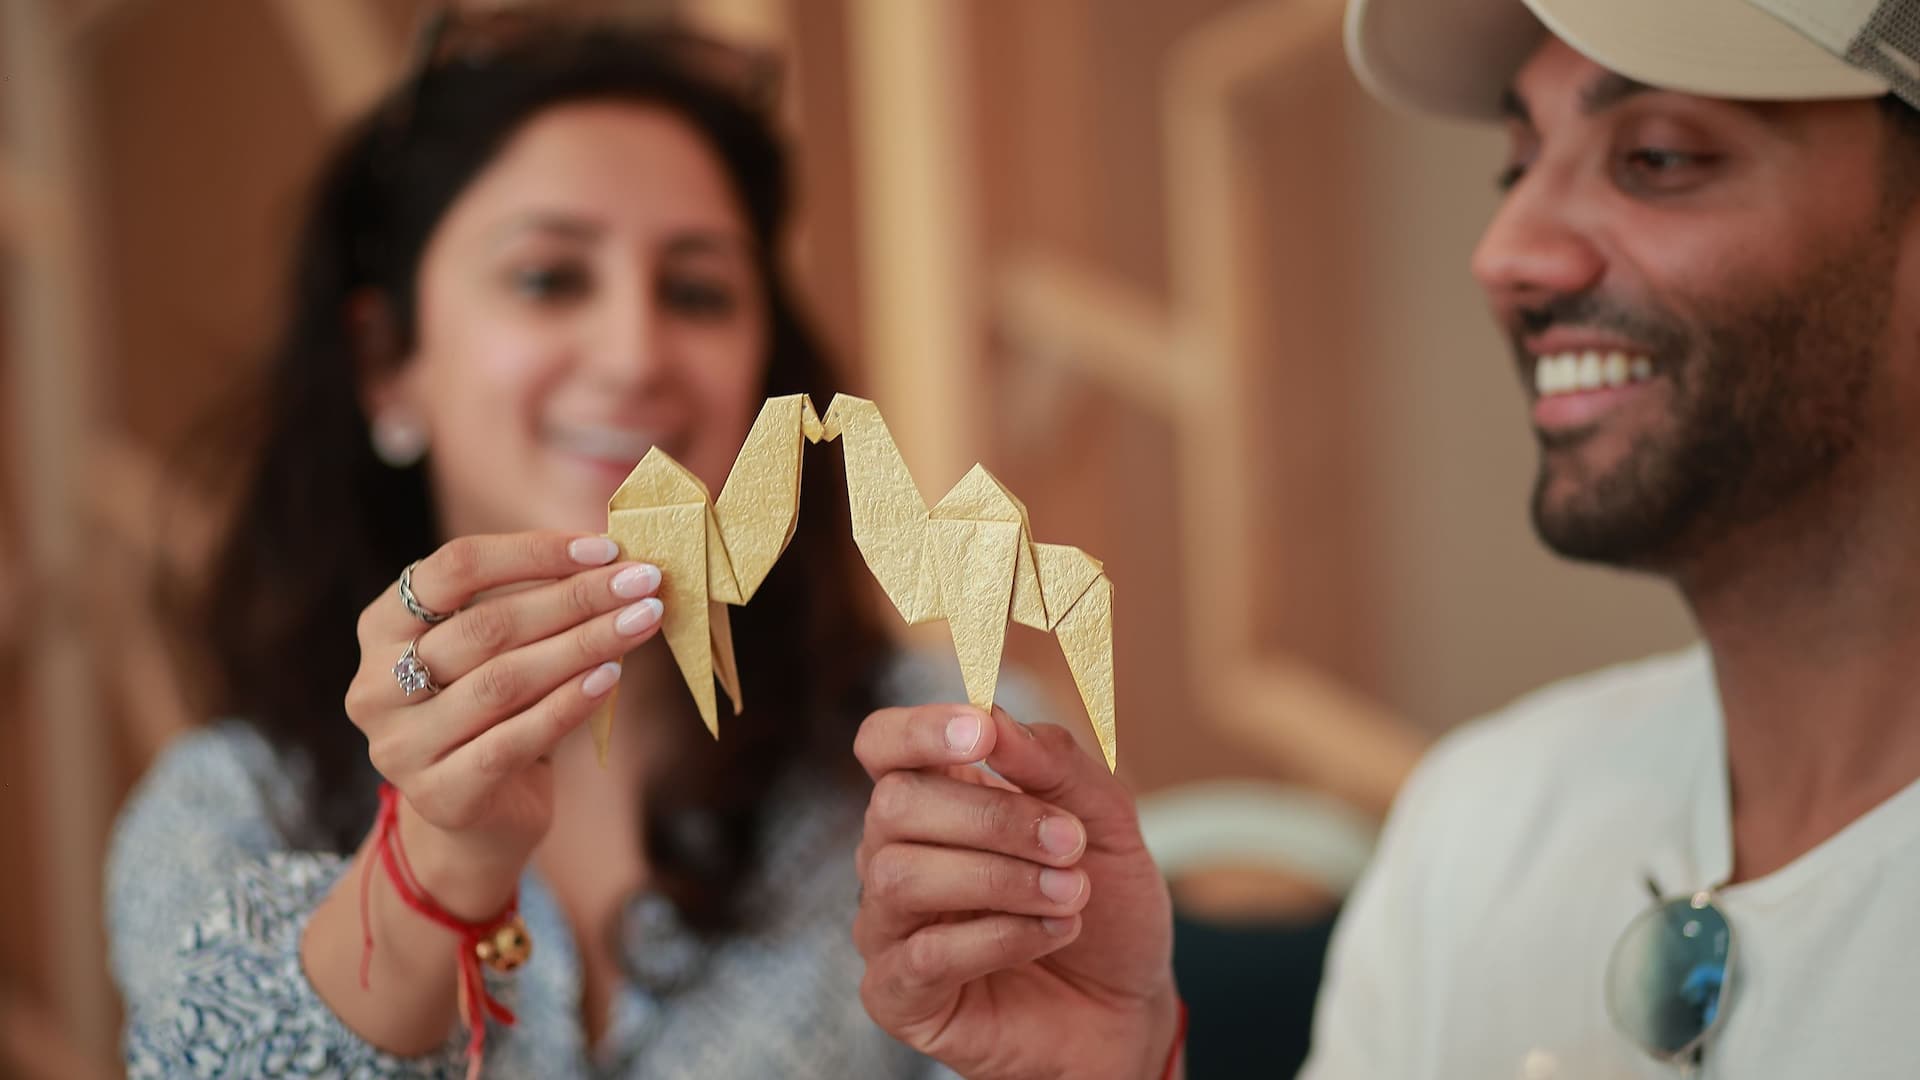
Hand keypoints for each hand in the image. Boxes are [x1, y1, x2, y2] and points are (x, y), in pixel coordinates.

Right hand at [344, 530, 664, 914]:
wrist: (478, 821)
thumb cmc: (495, 715)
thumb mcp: (500, 652)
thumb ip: (533, 606)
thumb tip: (615, 563)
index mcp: (382, 626)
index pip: (454, 568)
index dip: (532, 553)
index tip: (604, 548)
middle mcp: (376, 684)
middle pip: (486, 626)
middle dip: (575, 598)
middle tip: (642, 582)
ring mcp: (401, 745)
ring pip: (503, 681)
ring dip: (583, 644)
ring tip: (641, 621)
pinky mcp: (440, 795)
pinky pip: (513, 740)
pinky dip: (568, 704)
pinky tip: (612, 677)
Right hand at [854, 705, 1180, 1079]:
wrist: (1127, 1008)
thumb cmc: (1105, 906)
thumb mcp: (1105, 821)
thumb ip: (1055, 763)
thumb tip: (993, 719)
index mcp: (936, 797)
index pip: (883, 744)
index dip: (918, 730)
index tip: (982, 735)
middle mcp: (895, 854)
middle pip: (894, 803)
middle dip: (993, 815)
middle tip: (1069, 841)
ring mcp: (888, 926)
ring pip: (901, 876)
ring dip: (1002, 878)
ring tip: (1072, 893)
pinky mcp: (896, 995)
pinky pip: (924, 954)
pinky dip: (1002, 936)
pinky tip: (1054, 932)